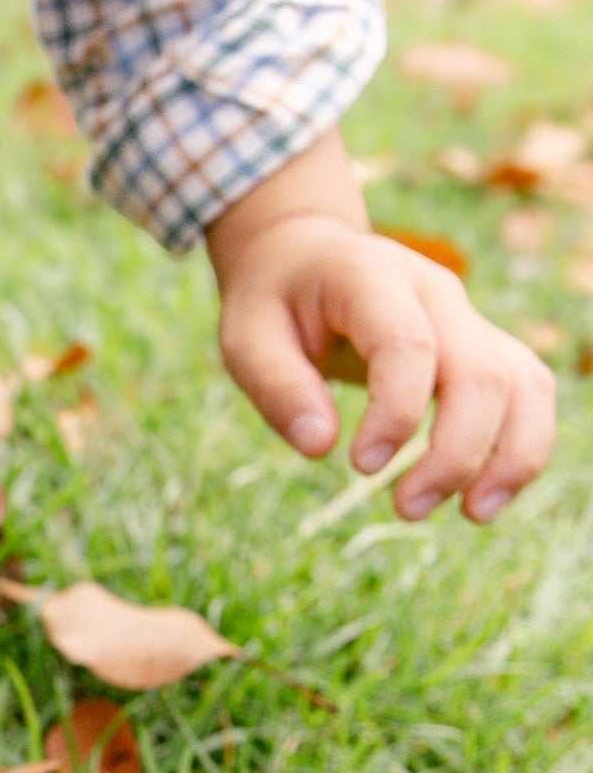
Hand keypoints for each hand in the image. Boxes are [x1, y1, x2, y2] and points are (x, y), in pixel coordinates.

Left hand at [208, 205, 554, 523]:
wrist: (307, 258)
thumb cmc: (273, 302)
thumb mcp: (246, 337)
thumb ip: (277, 386)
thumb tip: (320, 448)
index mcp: (371, 276)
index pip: (408, 344)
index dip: (396, 411)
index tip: (362, 467)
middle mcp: (435, 291)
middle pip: (478, 372)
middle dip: (455, 452)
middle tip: (408, 510)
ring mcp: (467, 317)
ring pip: (521, 382)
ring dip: (508, 455)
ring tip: (472, 515)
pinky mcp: (483, 345)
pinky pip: (526, 391)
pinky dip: (521, 445)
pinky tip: (486, 493)